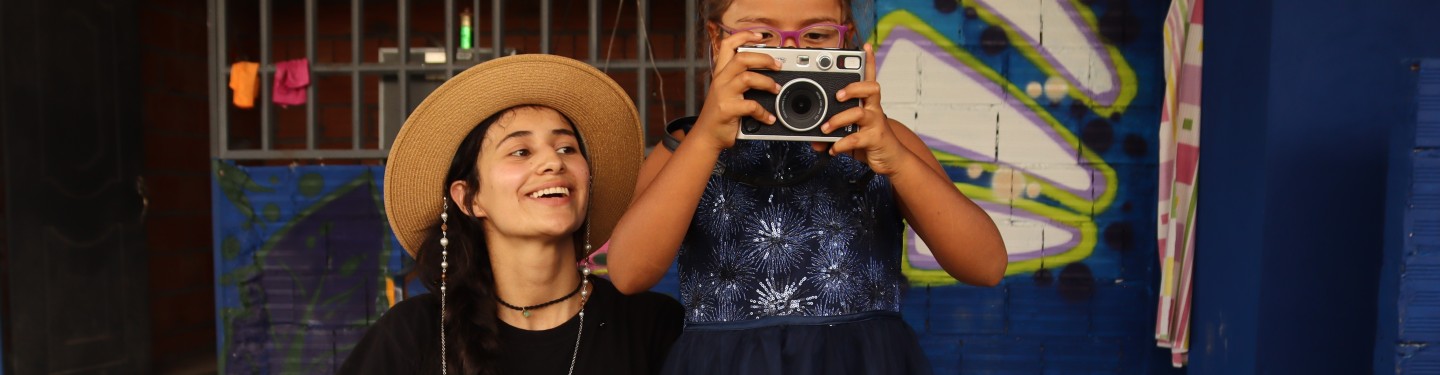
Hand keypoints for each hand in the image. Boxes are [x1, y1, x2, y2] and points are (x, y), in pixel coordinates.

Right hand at [692, 31, 779, 150]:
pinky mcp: (728, 109)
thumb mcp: (726, 92)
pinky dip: (764, 112)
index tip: (760, 36)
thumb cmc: (721, 114)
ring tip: (776, 89)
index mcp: (721, 73)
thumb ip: (740, 80)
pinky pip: (751, 106)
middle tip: (777, 65)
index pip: (728, 45)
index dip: (744, 36)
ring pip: (747, 77)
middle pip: (742, 58)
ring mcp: (723, 94)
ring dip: (767, 82)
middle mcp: (721, 80)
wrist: (706, 136)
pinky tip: (769, 118)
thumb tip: (767, 72)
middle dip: (764, 58)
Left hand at [818, 43, 914, 174]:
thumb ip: (832, 134)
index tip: (865, 46)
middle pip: (871, 88)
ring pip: (859, 113)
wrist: (891, 159)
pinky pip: (856, 138)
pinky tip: (832, 149)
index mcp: (868, 102)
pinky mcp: (875, 138)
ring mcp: (876, 123)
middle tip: (837, 95)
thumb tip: (814, 141)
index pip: (870, 77)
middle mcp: (874, 109)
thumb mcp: (850, 133)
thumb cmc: (870, 140)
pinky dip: (841, 144)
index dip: (869, 61)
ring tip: (825, 129)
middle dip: (853, 88)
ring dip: (838, 120)